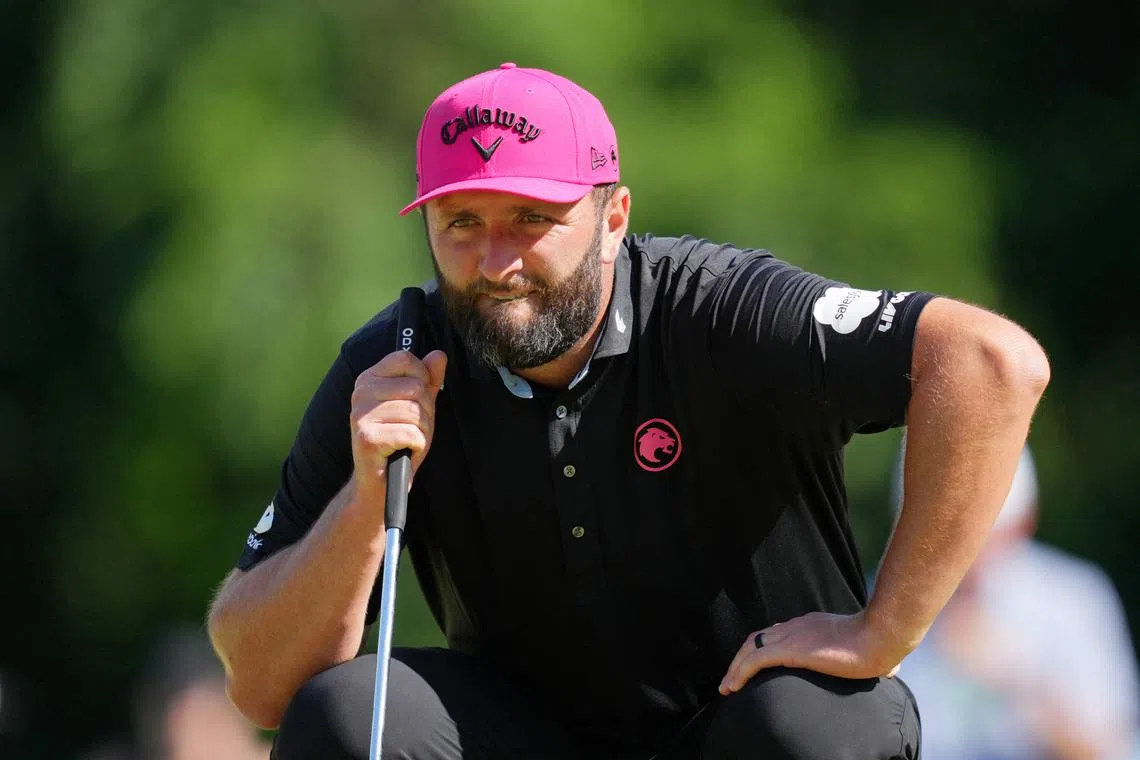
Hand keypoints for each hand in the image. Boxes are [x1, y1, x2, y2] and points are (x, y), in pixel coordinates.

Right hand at [350, 348, 446, 508]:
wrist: (380, 485)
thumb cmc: (399, 443)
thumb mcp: (418, 407)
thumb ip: (428, 380)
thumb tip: (438, 355)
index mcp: (369, 379)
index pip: (404, 358)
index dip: (422, 378)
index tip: (418, 399)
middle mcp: (360, 393)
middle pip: (416, 387)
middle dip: (426, 412)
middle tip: (412, 429)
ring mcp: (360, 415)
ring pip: (416, 412)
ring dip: (423, 432)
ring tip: (408, 442)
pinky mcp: (367, 438)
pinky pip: (412, 434)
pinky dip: (417, 447)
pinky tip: (403, 452)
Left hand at [718, 610, 900, 695]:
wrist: (880, 636)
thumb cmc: (883, 645)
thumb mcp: (872, 651)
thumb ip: (872, 659)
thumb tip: (891, 670)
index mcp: (812, 625)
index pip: (778, 633)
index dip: (763, 648)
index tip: (755, 665)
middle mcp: (797, 626)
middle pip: (758, 638)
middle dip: (742, 658)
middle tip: (732, 679)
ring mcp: (792, 636)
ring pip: (750, 649)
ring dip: (735, 668)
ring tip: (727, 688)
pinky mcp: (789, 649)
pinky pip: (754, 660)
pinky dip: (739, 673)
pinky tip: (733, 687)